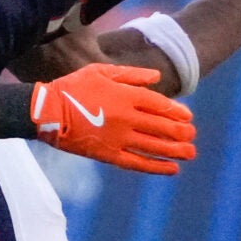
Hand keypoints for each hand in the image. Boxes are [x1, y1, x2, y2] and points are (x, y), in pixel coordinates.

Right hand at [28, 64, 196, 173]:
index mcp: (126, 96)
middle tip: (192, 136)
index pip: (160, 106)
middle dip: (181, 133)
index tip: (188, 117)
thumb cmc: (74, 87)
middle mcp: (126, 118)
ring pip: (154, 147)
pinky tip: (172, 169)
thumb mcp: (102, 71)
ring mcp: (118, 138)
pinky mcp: (108, 155)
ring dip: (176, 151)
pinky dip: (156, 167)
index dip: (177, 112)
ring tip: (190, 153)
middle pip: (162, 127)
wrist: (48, 111)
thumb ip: (132, 75)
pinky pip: (138, 163)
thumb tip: (157, 78)